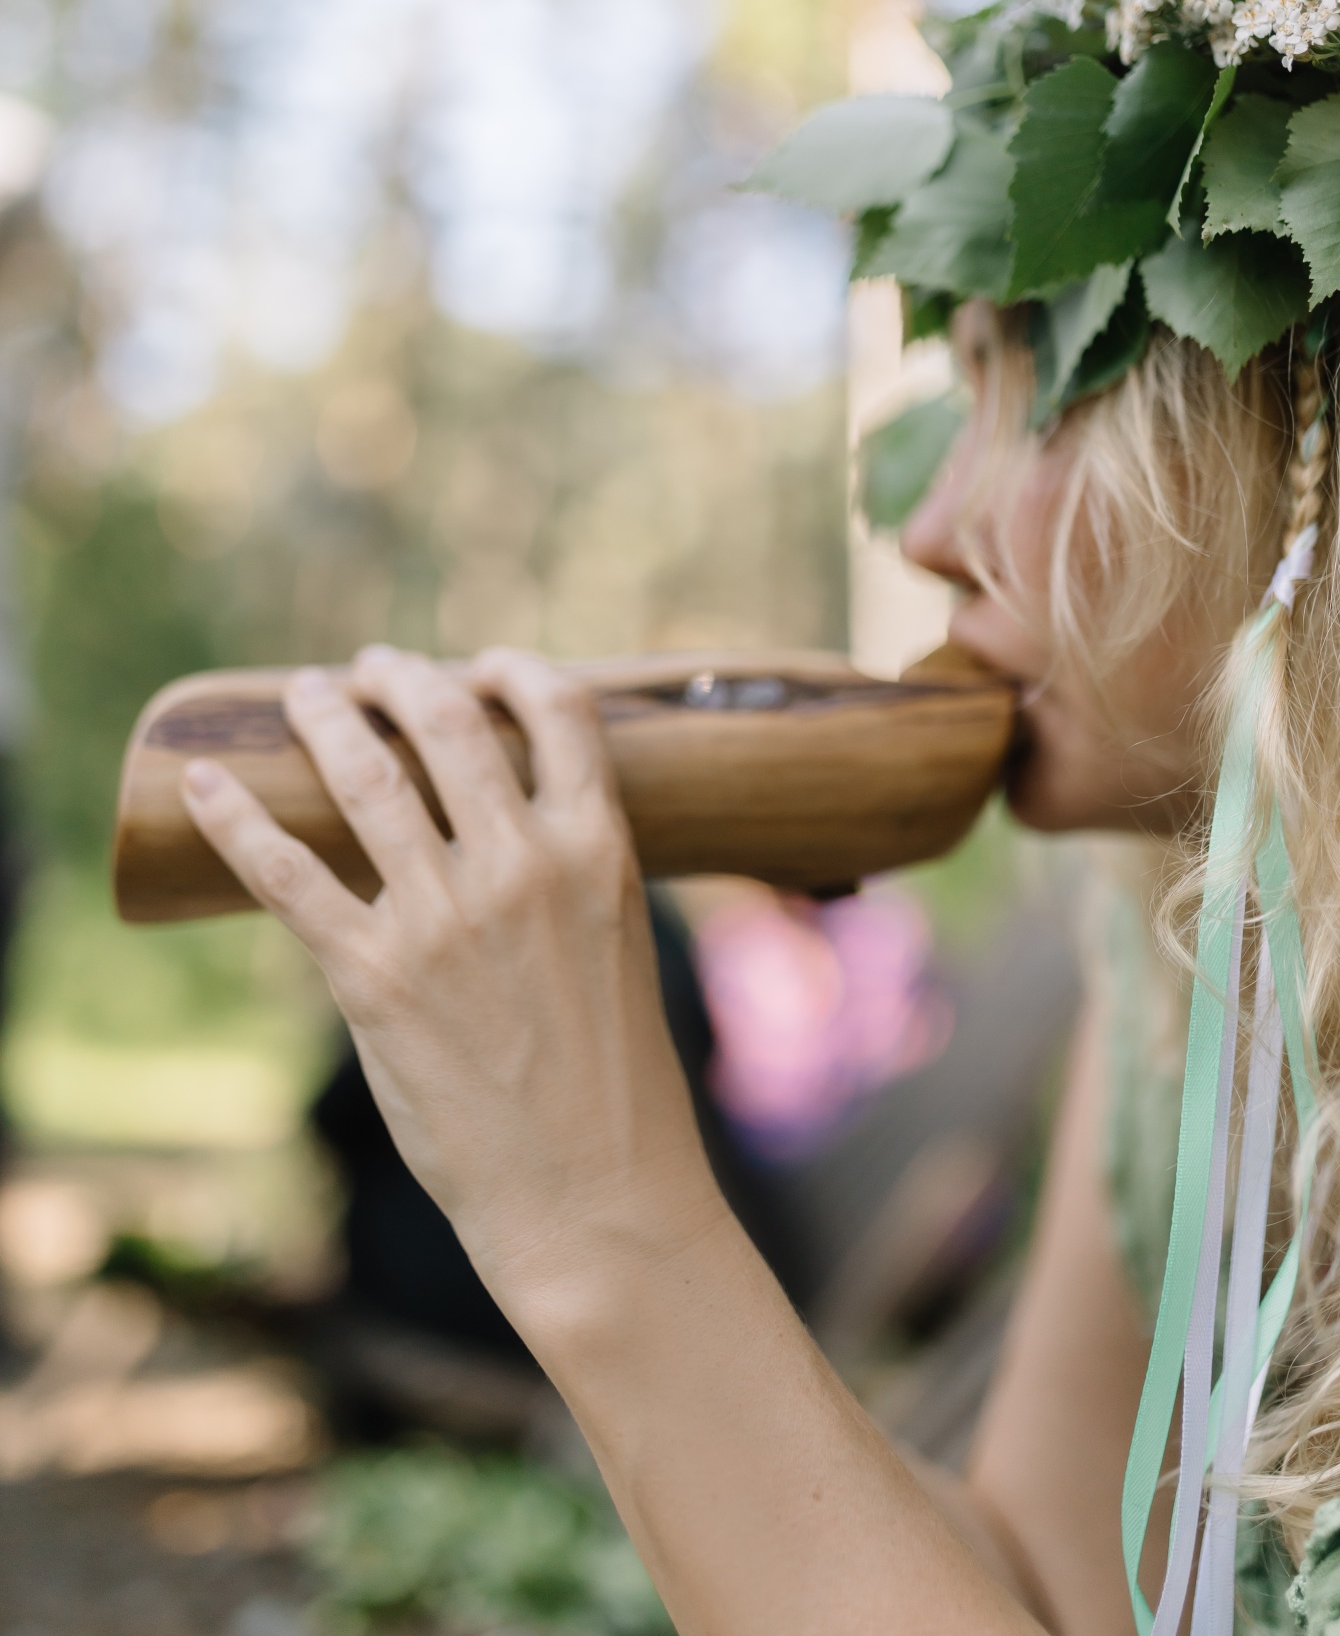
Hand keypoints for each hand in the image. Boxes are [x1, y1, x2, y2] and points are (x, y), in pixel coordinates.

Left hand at [181, 646, 725, 1347]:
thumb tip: (509, 819)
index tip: (479, 663)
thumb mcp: (620, 942)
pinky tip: (205, 785)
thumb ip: (573, 870)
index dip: (513, 669)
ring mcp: (444, 920)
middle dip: (401, 677)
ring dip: (327, 719)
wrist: (593, 1190)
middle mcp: (522, 867)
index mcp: (598, 850)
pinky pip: (288, 876)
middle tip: (373, 668)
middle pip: (448, 722)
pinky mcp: (375, 978)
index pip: (558, 711)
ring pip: (367, 778)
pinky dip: (237, 822)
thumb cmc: (616, 1076)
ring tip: (308, 694)